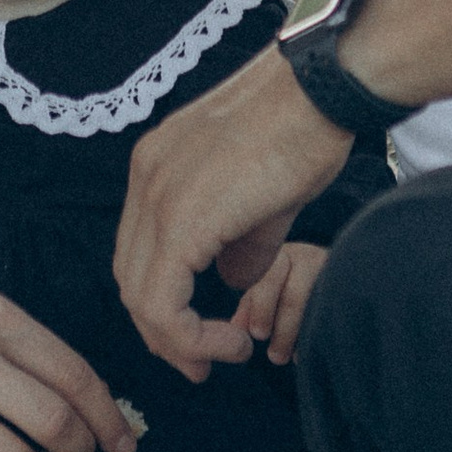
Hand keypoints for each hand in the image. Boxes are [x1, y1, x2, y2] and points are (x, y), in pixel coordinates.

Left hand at [114, 47, 350, 378]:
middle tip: (203, 362)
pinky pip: (161, 298)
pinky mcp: (181, 215)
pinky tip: (229, 340)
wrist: (321, 89)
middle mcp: (145, 178)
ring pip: (139, 294)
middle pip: (130, 279)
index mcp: (157, 168)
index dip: (163, 305)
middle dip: (164, 332)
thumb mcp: (262, 199)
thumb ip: (238, 243)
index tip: (201, 338)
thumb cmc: (304, 129)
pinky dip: (188, 333)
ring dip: (177, 339)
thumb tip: (232, 282)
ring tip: (222, 353)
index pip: (138, 253)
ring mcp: (156, 193)